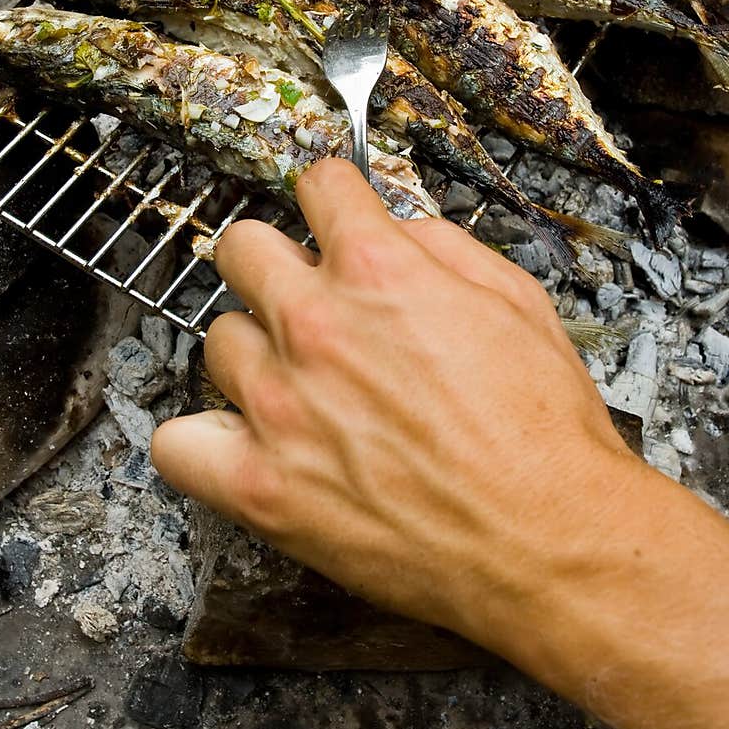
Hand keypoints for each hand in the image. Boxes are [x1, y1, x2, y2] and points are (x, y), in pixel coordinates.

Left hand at [153, 158, 629, 646]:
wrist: (551, 542)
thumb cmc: (543, 431)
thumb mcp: (517, 300)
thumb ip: (442, 247)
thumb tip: (394, 230)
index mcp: (378, 270)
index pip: (317, 186)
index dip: (333, 201)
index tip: (333, 219)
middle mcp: (315, 326)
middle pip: (239, 248)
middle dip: (276, 263)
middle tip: (304, 298)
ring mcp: (278, 406)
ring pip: (218, 341)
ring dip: (256, 355)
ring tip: (300, 388)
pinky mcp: (259, 486)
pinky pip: (177, 444)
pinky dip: (203, 442)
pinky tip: (243, 443)